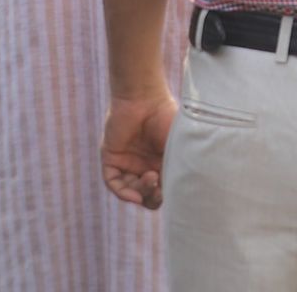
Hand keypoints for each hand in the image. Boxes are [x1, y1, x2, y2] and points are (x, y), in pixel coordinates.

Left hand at [101, 90, 174, 209]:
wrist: (144, 99)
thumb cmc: (167, 118)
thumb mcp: (178, 145)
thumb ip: (178, 166)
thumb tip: (185, 190)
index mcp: (163, 161)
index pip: (163, 188)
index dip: (168, 195)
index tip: (175, 191)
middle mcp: (145, 164)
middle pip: (146, 194)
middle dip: (153, 196)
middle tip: (159, 186)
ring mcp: (128, 163)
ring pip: (130, 190)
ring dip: (140, 192)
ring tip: (149, 178)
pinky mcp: (111, 159)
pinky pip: (113, 182)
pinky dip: (123, 192)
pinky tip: (133, 195)